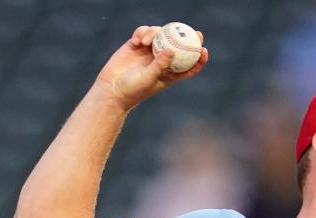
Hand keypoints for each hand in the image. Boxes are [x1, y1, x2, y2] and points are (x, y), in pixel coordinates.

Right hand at [94, 25, 208, 110]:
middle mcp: (161, 61)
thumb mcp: (148, 79)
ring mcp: (148, 52)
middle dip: (186, 36)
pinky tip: (137, 40)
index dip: (199, 58)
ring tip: (145, 42)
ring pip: (159, 35)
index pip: (188, 66)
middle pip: (177, 45)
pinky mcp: (135, 45)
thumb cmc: (133, 90)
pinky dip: (141, 33)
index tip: (204, 50)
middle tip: (191, 30)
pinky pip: (143, 32)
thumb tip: (172, 50)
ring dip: (154, 33)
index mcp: (169, 73)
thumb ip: (160, 65)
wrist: (111, 90)